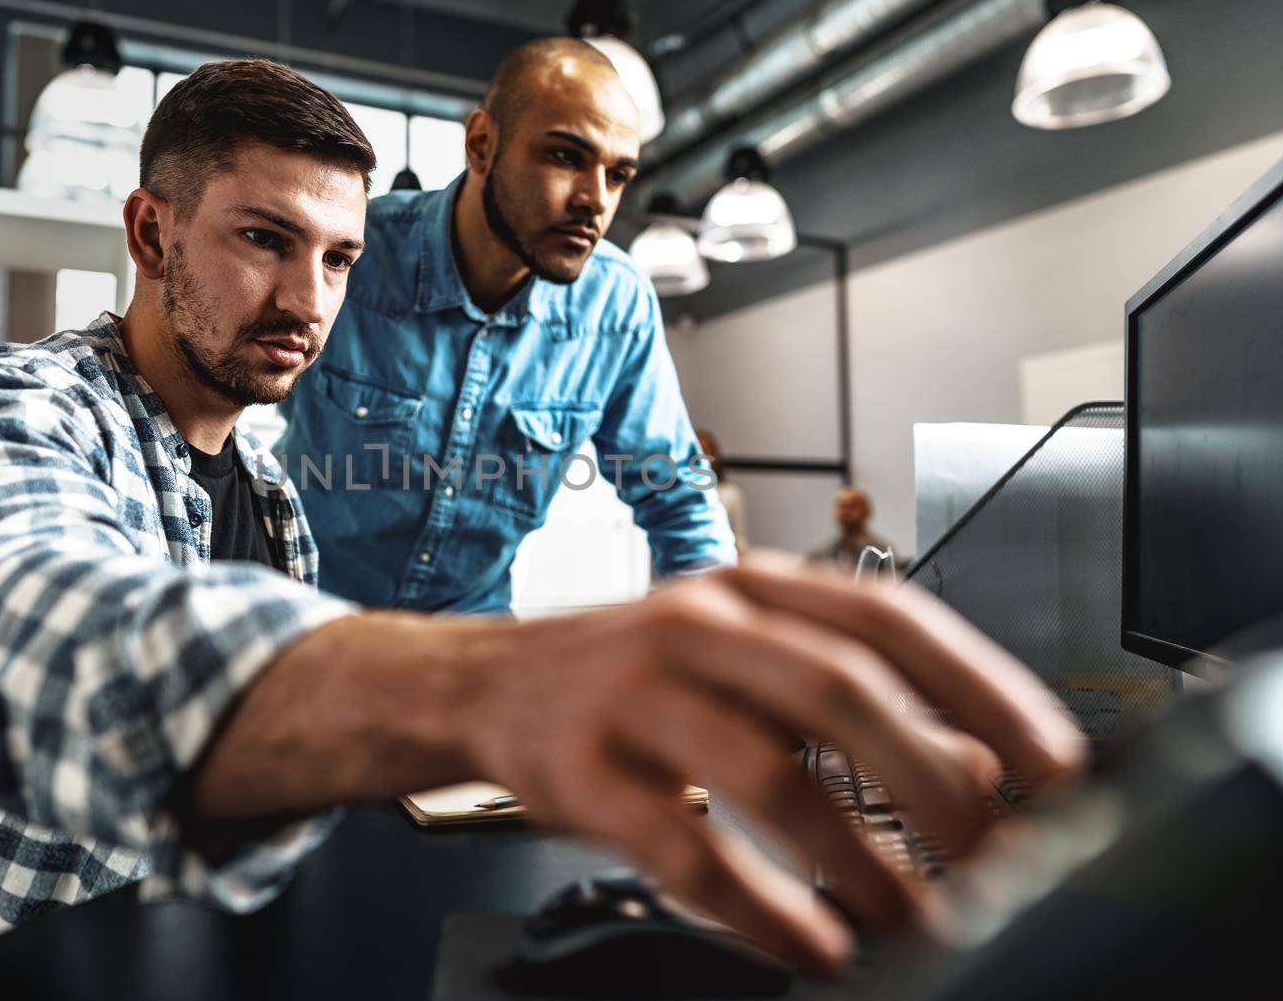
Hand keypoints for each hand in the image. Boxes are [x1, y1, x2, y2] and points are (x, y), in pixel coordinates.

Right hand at [459, 552, 1082, 972]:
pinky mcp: (580, 773)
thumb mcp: (741, 660)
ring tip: (916, 925)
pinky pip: (685, 849)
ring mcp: (631, 695)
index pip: (887, 618)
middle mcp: (694, 625)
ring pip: (767, 772)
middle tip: (996, 860)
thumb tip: (972, 762)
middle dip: (934, 784)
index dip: (982, 688)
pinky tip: (811, 947)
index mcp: (749, 589)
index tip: (1051, 765)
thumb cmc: (628, 675)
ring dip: (857, 863)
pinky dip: (762, 908)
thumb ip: (851, 696)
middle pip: (838, 691)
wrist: (483, 684)